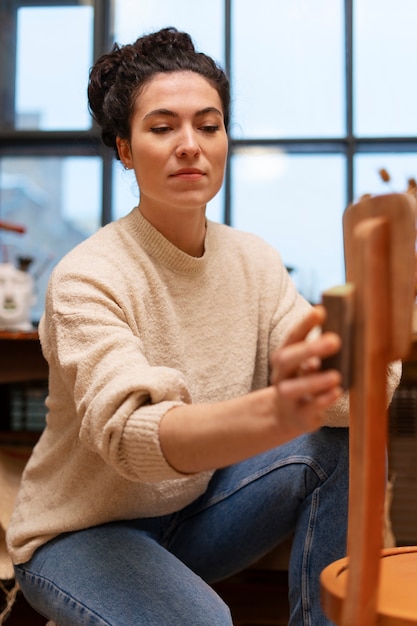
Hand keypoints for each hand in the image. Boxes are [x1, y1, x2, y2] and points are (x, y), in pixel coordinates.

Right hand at [269, 306, 342, 436]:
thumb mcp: (307, 365)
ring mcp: (287, 397)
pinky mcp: (299, 416)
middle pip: (287, 359)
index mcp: (284, 357)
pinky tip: (336, 392)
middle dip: (309, 349)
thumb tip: (340, 338)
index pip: (292, 337)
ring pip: (294, 388)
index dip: (305, 324)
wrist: (285, 416)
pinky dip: (323, 400)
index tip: (320, 310)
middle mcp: (281, 375)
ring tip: (336, 375)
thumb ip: (319, 353)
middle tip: (335, 340)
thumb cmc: (304, 382)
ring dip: (315, 381)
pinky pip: (309, 408)